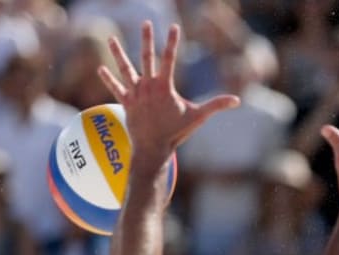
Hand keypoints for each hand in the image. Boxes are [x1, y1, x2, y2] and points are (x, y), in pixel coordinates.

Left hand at [97, 23, 239, 167]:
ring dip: (118, 53)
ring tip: (111, 38)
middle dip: (147, 39)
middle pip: (147, 58)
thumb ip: (216, 105)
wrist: (152, 148)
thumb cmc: (176, 132)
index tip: (173, 26)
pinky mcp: (126, 103)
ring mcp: (135, 94)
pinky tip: (101, 68)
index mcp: (164, 87)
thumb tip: (237, 100)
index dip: (172, 42)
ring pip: (125, 69)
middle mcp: (148, 87)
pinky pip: (115, 88)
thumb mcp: (198, 117)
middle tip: (146, 23)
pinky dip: (108, 79)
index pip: (169, 59)